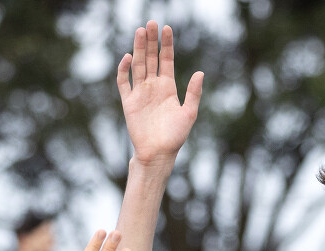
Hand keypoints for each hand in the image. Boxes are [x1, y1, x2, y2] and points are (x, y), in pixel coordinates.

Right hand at [117, 21, 202, 165]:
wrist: (158, 153)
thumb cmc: (175, 136)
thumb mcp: (189, 113)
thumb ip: (193, 93)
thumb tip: (200, 73)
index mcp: (168, 87)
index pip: (166, 60)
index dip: (166, 44)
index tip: (166, 28)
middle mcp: (153, 86)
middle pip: (151, 58)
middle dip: (151, 40)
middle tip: (151, 22)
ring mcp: (140, 92)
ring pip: (138, 65)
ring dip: (139, 48)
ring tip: (140, 31)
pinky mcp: (128, 102)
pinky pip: (124, 82)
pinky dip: (124, 70)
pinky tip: (128, 57)